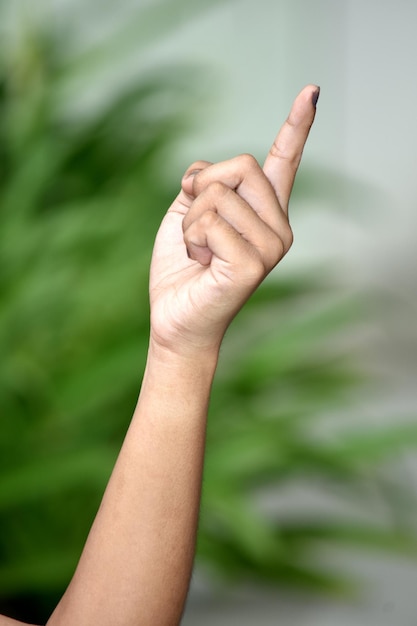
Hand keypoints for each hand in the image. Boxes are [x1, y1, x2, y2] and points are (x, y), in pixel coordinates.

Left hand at [149, 85, 318, 355]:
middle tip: (196, 227)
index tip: (311, 91)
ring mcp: (270, 247)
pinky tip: (199, 262)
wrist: (175, 318)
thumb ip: (203, 184)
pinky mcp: (253, 265)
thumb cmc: (183, 268)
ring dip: (191, 219)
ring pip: (219, 194)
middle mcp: (277, 227)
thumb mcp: (187, 213)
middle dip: (202, 187)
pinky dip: (191, 237)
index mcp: (263, 212)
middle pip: (241, 165)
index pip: (284, 162)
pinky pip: (210, 221)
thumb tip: (204, 170)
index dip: (297, 126)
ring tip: (198, 251)